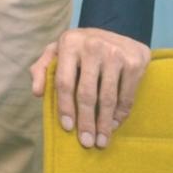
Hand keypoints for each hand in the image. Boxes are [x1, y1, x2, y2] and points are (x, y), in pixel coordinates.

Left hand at [30, 27, 150, 148]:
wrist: (117, 30)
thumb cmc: (79, 48)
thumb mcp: (56, 50)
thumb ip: (42, 68)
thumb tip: (37, 93)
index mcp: (69, 44)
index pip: (64, 82)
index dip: (65, 107)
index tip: (67, 127)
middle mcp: (93, 47)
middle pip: (87, 93)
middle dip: (86, 121)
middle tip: (86, 142)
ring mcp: (116, 54)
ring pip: (108, 97)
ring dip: (104, 123)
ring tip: (101, 141)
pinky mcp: (135, 62)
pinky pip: (126, 95)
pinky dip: (120, 113)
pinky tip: (113, 125)